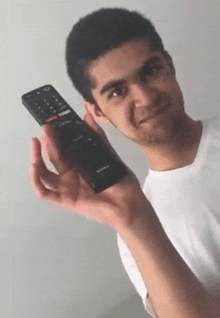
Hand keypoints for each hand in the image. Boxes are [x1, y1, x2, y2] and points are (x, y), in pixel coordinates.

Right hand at [29, 107, 146, 229]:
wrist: (129, 203)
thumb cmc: (121, 181)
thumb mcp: (109, 153)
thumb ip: (97, 135)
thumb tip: (88, 115)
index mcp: (79, 162)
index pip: (63, 146)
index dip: (56, 134)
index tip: (53, 121)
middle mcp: (69, 174)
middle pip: (53, 156)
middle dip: (48, 141)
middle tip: (47, 127)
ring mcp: (66, 187)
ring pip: (43, 172)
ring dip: (36, 157)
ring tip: (36, 142)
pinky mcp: (65, 200)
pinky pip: (44, 192)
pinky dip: (36, 180)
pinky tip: (34, 166)